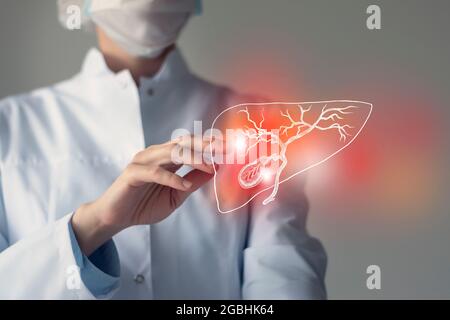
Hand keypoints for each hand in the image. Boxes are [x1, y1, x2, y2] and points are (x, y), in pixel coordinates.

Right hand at [71, 135, 216, 254]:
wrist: (117, 217)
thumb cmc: (144, 205)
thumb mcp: (176, 196)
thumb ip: (193, 183)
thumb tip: (215, 171)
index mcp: (167, 158)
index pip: (191, 145)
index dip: (209, 145)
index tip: (229, 147)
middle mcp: (156, 154)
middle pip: (184, 143)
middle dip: (205, 146)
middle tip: (224, 150)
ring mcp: (143, 161)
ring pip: (172, 153)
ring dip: (193, 159)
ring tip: (210, 167)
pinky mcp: (133, 173)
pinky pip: (155, 172)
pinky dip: (172, 178)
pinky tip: (184, 185)